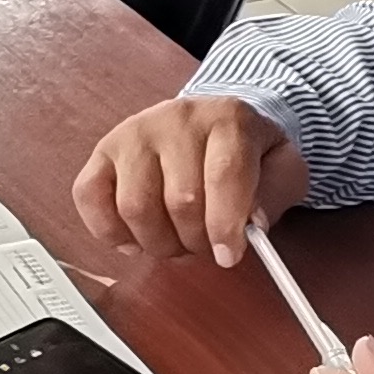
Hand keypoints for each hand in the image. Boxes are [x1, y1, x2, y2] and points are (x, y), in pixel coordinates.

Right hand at [74, 96, 307, 266]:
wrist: (214, 120)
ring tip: (176, 240)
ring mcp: (134, 133)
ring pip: (134, 205)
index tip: (228, 255)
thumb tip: (251, 222)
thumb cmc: (247, 150)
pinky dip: (109, 230)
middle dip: (196, 240)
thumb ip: (276, 194)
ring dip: (158, 241)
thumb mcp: (283, 167)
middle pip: (180, 199)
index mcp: (227, 118)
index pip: (223, 175)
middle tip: (208, 246)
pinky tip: (135, 237)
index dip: (225, 224)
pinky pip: (89, 196)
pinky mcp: (104, 151)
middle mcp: (176, 119)